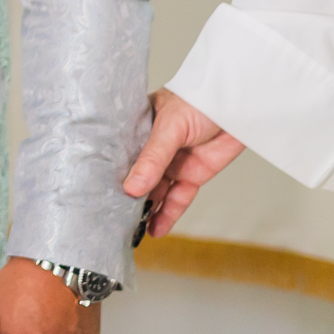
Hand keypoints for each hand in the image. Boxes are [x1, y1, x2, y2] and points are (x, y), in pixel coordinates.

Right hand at [123, 88, 245, 237]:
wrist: (238, 106)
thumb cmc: (198, 103)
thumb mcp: (170, 128)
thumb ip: (152, 159)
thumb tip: (132, 188)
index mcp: (137, 128)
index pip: (119, 154)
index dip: (109, 173)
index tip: (96, 193)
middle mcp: (152, 148)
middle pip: (137, 176)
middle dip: (127, 196)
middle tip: (112, 218)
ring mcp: (172, 163)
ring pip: (157, 191)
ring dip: (147, 210)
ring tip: (134, 230)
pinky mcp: (193, 176)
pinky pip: (178, 198)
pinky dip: (169, 213)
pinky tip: (156, 228)